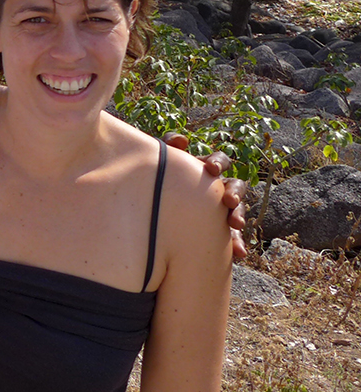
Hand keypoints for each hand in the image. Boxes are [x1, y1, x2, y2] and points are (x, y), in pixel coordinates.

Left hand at [164, 133, 247, 260]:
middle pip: (234, 184)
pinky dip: (236, 242)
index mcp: (206, 170)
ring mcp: (221, 208)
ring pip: (237, 209)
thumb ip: (169, 149)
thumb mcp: (162, 165)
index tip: (211, 169)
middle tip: (228, 199)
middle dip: (233, 191)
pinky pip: (233, 236)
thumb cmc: (158, 181)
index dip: (218, 163)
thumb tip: (183, 140)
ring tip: (236, 223)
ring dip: (238, 214)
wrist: (152, 215)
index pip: (219, 161)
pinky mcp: (222, 230)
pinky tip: (239, 251)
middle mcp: (218, 187)